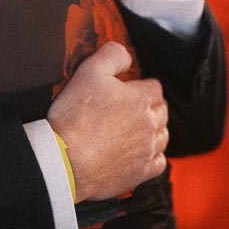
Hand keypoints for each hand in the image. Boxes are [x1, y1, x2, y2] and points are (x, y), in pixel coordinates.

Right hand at [48, 42, 168, 199]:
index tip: (128, 91)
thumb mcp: (88, 71)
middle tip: (131, 109)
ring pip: (163, 137)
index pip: (154, 87)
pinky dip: (153, 157)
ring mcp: (147, 150)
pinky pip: (159, 163)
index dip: (141, 86)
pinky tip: (140, 155)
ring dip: (154, 131)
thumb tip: (126, 55)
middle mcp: (149, 124)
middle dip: (151, 108)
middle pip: (162, 112)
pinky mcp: (140, 172)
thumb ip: (112, 55)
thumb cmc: (75, 116)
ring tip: (137, 131)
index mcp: (141, 99)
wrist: (64, 160)